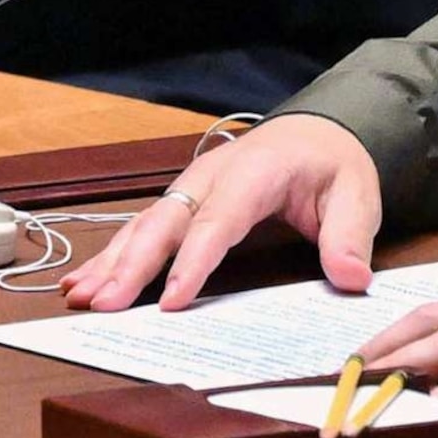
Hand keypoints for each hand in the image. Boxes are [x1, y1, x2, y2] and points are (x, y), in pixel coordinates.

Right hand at [60, 112, 383, 312]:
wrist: (315, 133)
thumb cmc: (331, 166)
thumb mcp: (356, 195)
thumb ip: (350, 236)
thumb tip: (352, 276)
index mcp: (254, 172)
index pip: (219, 221)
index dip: (193, 262)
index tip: (172, 301)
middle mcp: (211, 176)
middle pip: (166, 222)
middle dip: (132, 265)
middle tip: (104, 304)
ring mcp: (191, 188)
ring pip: (145, 226)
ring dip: (111, 262)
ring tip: (81, 297)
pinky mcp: (182, 201)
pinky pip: (142, 230)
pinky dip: (111, 256)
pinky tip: (82, 282)